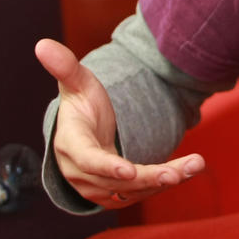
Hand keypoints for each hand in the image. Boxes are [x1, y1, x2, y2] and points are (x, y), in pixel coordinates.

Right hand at [35, 38, 204, 207]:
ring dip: (165, 180)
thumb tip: (42, 44)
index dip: (107, 167)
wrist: (84, 131)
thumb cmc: (82, 104)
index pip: (88, 160)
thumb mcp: (76, 84)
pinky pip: (141, 192)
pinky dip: (165, 182)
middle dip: (149, 177)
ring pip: (133, 190)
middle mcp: (81, 172)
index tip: (130, 170)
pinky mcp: (115, 194)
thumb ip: (65, 67)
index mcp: (71, 144)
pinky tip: (190, 170)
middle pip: (117, 181)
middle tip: (178, 172)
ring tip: (195, 166)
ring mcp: (98, 187)